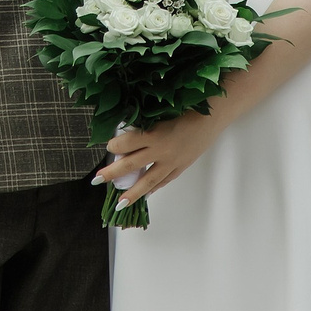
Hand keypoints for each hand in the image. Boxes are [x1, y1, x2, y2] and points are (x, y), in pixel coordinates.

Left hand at [94, 110, 225, 209]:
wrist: (213, 115)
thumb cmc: (188, 107)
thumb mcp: (161, 111)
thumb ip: (145, 124)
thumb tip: (128, 135)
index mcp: (154, 133)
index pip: (126, 143)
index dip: (114, 146)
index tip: (109, 146)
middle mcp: (161, 150)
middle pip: (131, 164)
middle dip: (112, 173)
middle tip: (97, 179)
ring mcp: (172, 162)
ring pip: (148, 181)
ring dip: (132, 192)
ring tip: (120, 203)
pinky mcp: (181, 167)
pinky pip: (164, 181)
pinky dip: (153, 188)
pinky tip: (145, 194)